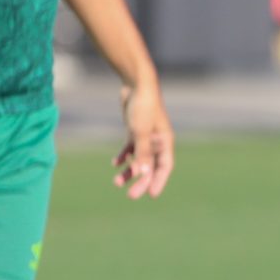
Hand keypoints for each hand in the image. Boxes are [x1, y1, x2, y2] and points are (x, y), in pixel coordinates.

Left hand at [114, 81, 173, 198]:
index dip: (159, 181)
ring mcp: (146, 136)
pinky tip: (115, 163)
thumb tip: (143, 173)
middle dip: (141, 181)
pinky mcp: (136, 130)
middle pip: (151, 166)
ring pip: (139, 159)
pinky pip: (131, 148)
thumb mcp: (141, 132)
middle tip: (130, 195)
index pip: (164, 167)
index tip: (151, 195)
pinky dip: (124, 156)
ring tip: (117, 182)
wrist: (136, 84)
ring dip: (130, 171)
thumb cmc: (143, 106)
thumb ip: (142, 153)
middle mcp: (158, 141)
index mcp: (165, 141)